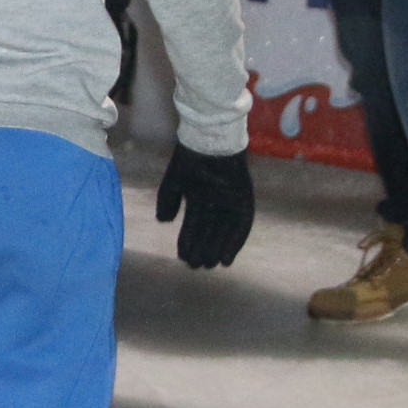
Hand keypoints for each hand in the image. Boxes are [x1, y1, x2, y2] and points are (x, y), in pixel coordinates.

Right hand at [155, 144, 254, 269]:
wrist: (209, 142)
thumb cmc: (190, 158)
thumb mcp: (173, 181)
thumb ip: (167, 201)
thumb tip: (163, 221)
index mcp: (198, 196)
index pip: (194, 225)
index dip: (188, 241)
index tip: (182, 257)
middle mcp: (215, 202)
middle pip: (210, 231)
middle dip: (202, 249)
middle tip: (194, 266)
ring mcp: (231, 202)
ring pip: (224, 232)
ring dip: (216, 249)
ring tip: (208, 265)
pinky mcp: (244, 201)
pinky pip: (241, 226)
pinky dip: (234, 243)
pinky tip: (226, 258)